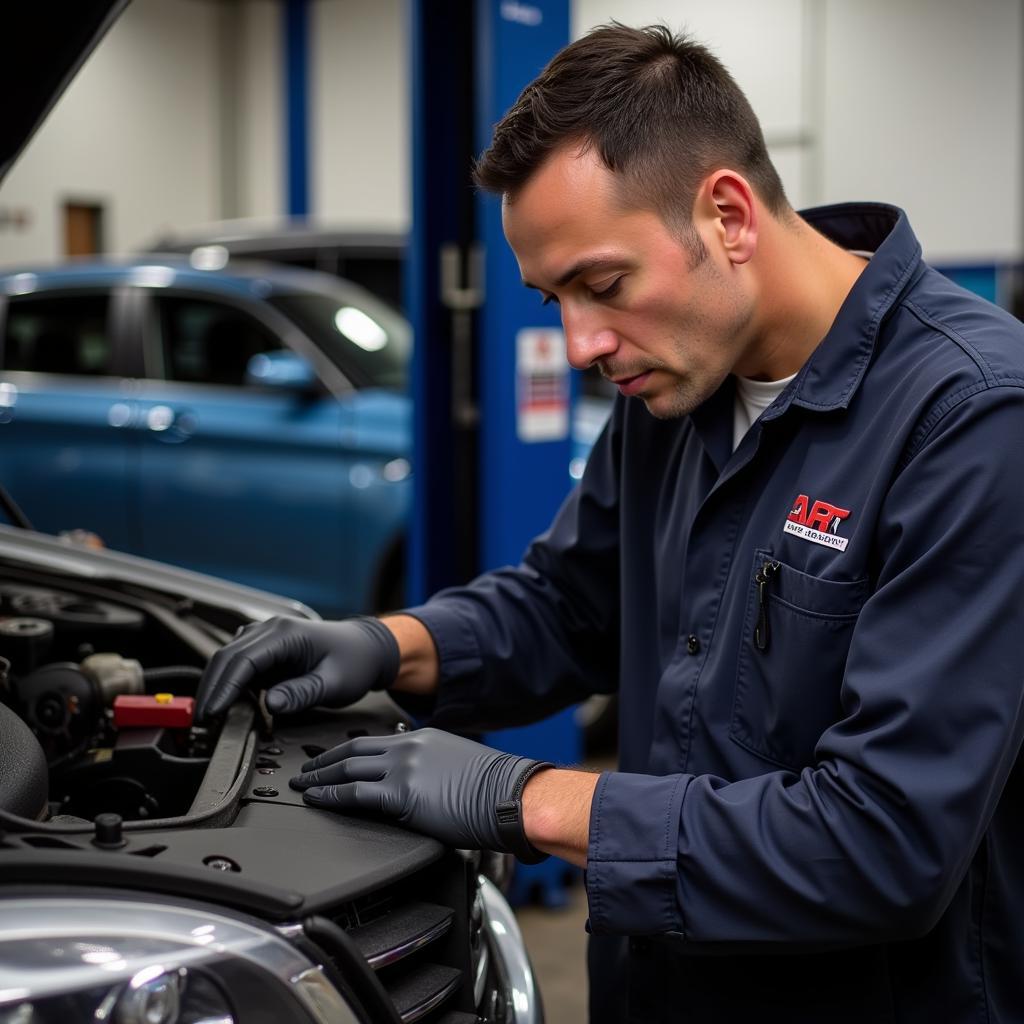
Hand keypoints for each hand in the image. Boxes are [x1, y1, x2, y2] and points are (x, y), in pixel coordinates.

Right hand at [195, 616, 398, 720]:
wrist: (368, 648)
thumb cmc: (355, 661)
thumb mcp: (334, 682)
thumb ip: (302, 693)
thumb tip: (272, 704)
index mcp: (286, 634)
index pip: (243, 660)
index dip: (224, 688)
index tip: (213, 712)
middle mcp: (271, 630)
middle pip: (227, 657)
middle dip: (211, 688)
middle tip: (202, 721)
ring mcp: (267, 638)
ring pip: (228, 659)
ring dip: (216, 685)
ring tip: (210, 717)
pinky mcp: (267, 650)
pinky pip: (239, 664)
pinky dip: (229, 683)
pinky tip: (227, 704)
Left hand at [290, 728, 551, 860]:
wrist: (514, 797)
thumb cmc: (496, 791)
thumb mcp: (458, 767)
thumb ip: (431, 770)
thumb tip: (421, 788)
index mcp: (423, 739)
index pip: (374, 741)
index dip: (345, 750)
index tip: (330, 758)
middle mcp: (410, 747)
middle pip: (353, 749)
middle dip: (323, 760)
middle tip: (304, 769)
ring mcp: (405, 768)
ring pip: (348, 767)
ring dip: (320, 777)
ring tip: (302, 785)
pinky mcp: (404, 794)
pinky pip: (356, 793)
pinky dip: (331, 796)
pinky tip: (316, 800)